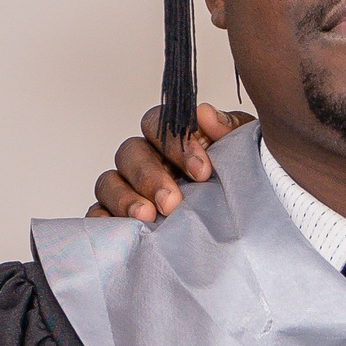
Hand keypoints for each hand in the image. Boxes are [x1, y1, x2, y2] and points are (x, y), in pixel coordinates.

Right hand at [88, 103, 253, 220]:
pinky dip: (102, 220)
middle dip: (150, 176)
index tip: (202, 172)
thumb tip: (205, 114)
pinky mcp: (117, 220)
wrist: (247, 232)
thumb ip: (229, 130)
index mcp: (172, 139)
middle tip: (173, 202)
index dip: (176, 144)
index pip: (158, 125)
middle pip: (130, 152)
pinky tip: (119, 230)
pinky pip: (98, 215)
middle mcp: (146, 160)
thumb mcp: (245, 155)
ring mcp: (128, 190)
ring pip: (108, 182)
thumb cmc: (241, 185)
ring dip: (125, 198)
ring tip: (148, 217)